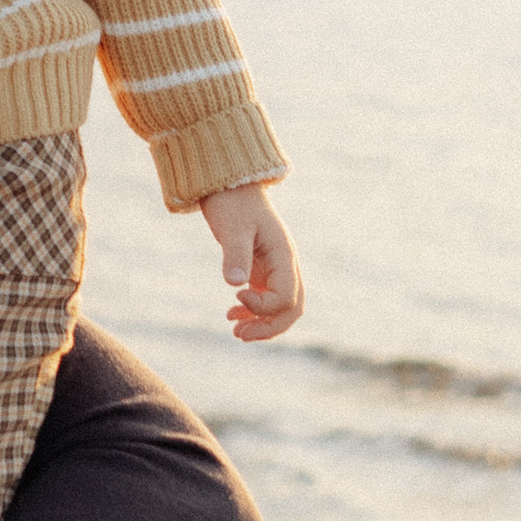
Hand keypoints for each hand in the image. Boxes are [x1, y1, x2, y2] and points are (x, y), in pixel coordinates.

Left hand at [198, 182, 303, 341]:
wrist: (229, 185)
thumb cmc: (232, 203)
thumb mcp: (232, 227)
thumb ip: (235, 254)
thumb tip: (236, 284)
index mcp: (285, 256)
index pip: (286, 297)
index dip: (263, 306)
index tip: (236, 295)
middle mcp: (285, 265)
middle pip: (292, 309)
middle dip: (269, 327)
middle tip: (239, 334)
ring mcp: (275, 269)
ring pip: (282, 308)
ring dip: (262, 324)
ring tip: (236, 332)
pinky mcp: (262, 271)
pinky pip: (267, 300)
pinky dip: (254, 313)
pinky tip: (232, 313)